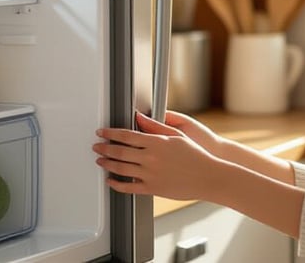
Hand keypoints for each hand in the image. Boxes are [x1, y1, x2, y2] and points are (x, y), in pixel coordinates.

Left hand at [93, 112, 225, 201]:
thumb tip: (139, 117)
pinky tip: (110, 181)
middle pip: (120, 151)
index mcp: (156, 142)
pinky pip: (129, 187)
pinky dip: (116, 184)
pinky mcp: (152, 188)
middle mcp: (151, 158)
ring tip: (100, 160)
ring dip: (107, 164)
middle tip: (97, 146)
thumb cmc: (195, 155)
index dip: (111, 133)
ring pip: (121, 169)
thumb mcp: (176, 135)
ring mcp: (150, 174)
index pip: (126, 135)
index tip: (102, 132)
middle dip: (104, 148)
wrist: (207, 176)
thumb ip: (155, 125)